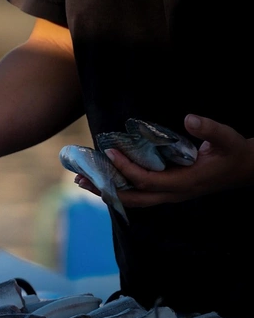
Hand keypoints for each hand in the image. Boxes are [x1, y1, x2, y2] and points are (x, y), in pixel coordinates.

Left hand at [75, 114, 253, 206]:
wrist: (244, 169)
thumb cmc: (235, 153)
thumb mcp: (228, 138)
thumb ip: (210, 129)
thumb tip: (190, 117)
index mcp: (184, 184)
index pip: (147, 180)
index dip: (126, 169)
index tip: (109, 152)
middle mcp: (173, 194)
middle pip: (132, 199)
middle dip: (105, 189)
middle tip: (80, 177)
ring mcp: (169, 195)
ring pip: (132, 200)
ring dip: (107, 190)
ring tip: (83, 180)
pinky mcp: (167, 191)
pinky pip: (137, 194)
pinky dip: (118, 188)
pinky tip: (103, 178)